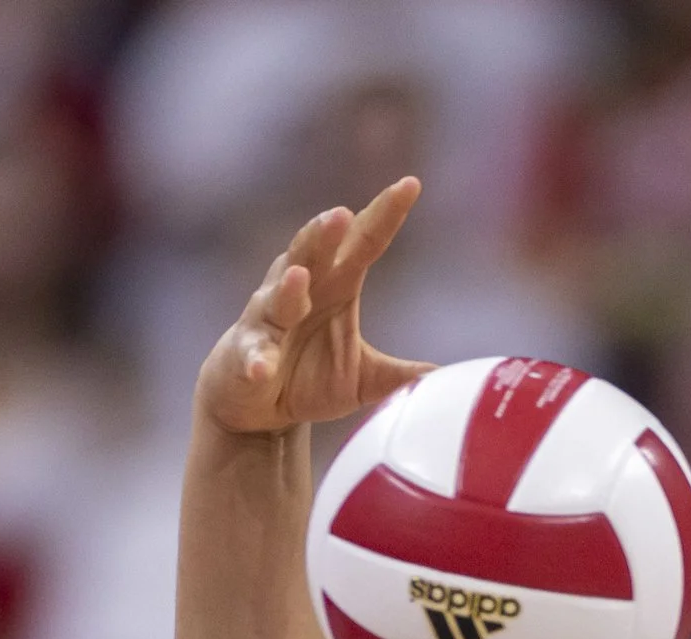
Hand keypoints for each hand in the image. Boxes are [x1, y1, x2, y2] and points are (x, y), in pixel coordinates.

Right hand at [195, 178, 438, 436]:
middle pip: (313, 253)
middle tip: (341, 214)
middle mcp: (302, 289)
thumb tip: (443, 379)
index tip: (410, 185)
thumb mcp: (361, 379)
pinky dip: (258, 359)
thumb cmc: (309, 377)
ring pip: (278, 295)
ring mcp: (270, 319)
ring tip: (301, 276)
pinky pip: (254, 354)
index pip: (365, 242)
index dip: (385, 214)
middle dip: (324, 234)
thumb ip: (398, 376)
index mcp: (338, 284)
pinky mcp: (247, 353)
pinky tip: (264, 367)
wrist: (254, 401)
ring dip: (289, 287)